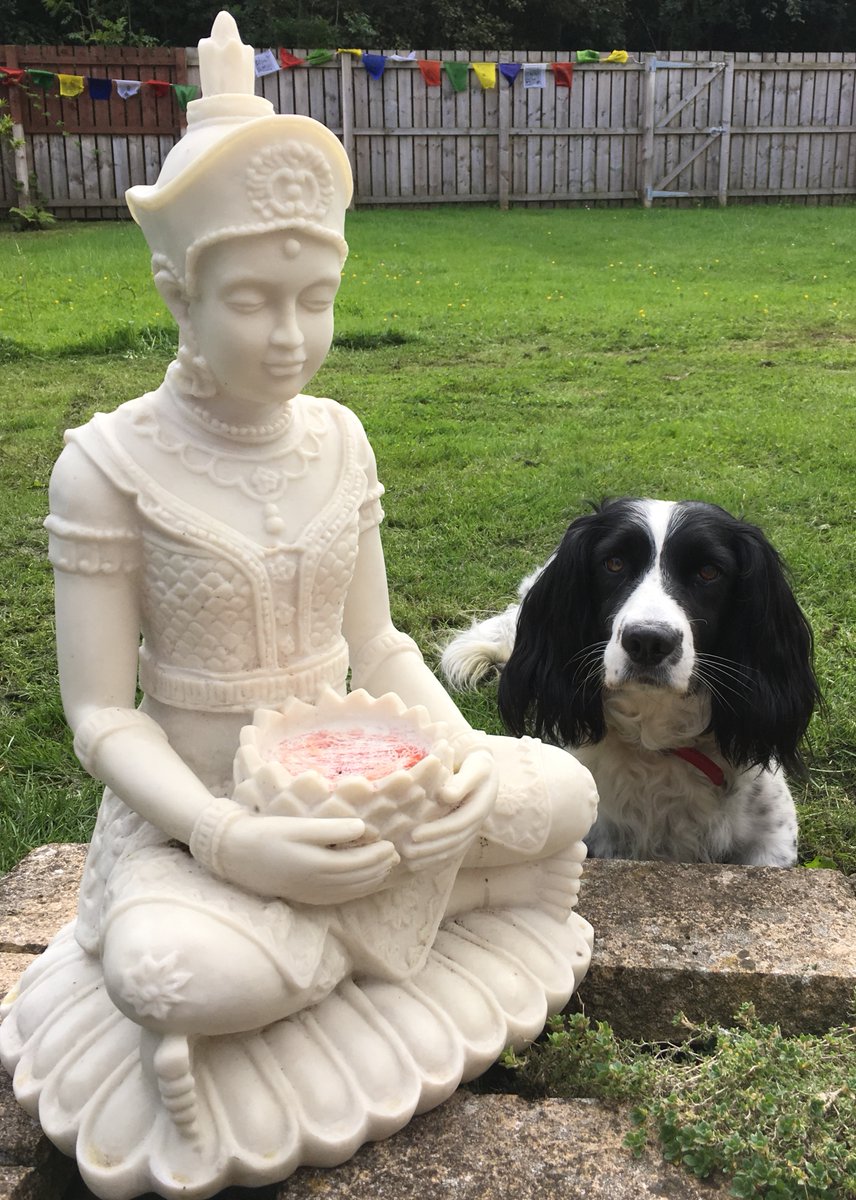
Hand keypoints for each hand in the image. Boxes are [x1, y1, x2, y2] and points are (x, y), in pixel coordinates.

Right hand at [216, 811, 399, 904]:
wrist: (236, 855)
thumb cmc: (268, 834)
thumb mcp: (300, 826)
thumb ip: (333, 829)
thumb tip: (365, 828)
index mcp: (320, 865)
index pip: (361, 863)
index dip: (379, 855)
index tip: (392, 843)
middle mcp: (319, 885)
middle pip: (360, 879)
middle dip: (380, 868)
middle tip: (395, 855)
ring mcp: (312, 894)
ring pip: (352, 892)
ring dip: (372, 880)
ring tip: (385, 868)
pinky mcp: (305, 897)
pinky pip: (339, 898)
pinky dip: (357, 890)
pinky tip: (361, 882)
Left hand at [401, 747, 496, 872]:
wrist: (486, 771)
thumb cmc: (478, 765)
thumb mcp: (475, 768)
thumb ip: (462, 782)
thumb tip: (445, 795)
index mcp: (479, 807)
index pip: (457, 824)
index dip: (436, 831)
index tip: (414, 835)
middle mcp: (477, 823)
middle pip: (454, 841)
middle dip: (429, 849)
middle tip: (405, 851)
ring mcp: (472, 830)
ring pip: (453, 850)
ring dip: (431, 858)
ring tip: (408, 862)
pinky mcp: (465, 833)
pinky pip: (452, 851)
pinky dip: (436, 860)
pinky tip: (418, 865)